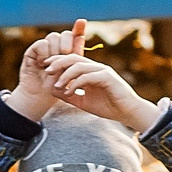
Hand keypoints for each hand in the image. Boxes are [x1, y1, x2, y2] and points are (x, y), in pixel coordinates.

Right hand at [4, 20, 85, 121]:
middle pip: (65, 34)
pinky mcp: (33, 51)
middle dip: (67, 45)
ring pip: (53, 37)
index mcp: (69, 51)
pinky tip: (43, 64)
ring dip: (56, 51)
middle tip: (65, 57)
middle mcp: (56, 47)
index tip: (82, 21)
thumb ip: (76, 56)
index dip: (79, 27)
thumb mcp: (71, 72)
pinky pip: (42, 43)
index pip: (75, 34)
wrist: (41, 97)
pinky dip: (44, 53)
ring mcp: (45, 48)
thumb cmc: (58, 88)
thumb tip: (80, 36)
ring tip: (53, 65)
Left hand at [41, 52, 159, 131]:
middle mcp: (96, 68)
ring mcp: (103, 71)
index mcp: (89, 71)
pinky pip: (89, 76)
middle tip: (47, 70)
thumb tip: (52, 90)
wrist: (127, 113)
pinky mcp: (108, 78)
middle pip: (74, 58)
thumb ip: (68, 95)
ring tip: (57, 86)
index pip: (71, 60)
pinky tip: (69, 91)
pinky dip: (77, 83)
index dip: (57, 61)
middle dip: (59, 62)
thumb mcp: (82, 102)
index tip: (44, 67)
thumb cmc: (107, 106)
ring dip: (66, 75)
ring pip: (80, 66)